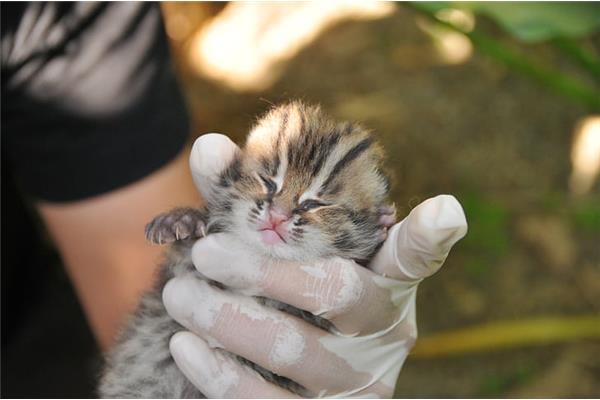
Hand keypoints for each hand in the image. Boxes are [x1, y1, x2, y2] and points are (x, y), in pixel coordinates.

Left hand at [162, 134, 467, 397]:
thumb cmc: (282, 292)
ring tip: (180, 294)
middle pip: (334, 292)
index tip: (444, 209)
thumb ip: (244, 198)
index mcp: (383, 282)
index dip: (428, 236)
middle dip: (263, 270)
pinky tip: (186, 346)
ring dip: (228, 320)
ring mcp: (359, 382)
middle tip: (205, 252)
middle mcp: (383, 331)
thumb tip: (208, 145)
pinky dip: (222, 374)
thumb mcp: (274, 248)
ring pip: (295, 350)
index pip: (413, 256)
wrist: (274, 371)